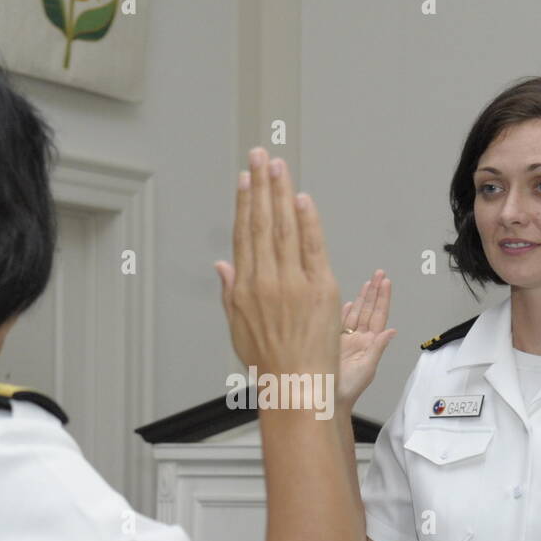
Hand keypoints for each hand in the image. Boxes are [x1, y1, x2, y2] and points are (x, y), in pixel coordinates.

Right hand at [214, 148, 339, 376]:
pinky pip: (311, 247)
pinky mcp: (319, 289)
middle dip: (260, 186)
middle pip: (261, 223)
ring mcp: (292, 283)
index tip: (245, 180)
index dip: (244, 204)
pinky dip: (307, 221)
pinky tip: (301, 198)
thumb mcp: (238, 327)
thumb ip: (230, 291)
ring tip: (278, 165)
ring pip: (284, 228)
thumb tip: (222, 265)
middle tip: (260, 156)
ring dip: (281, 193)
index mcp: (245, 287)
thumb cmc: (270, 361)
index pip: (244, 234)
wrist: (295, 385)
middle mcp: (265, 281)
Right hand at [337, 270, 396, 408]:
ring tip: (368, 282)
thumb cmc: (347, 390)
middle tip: (379, 274)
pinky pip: (338, 323)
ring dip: (361, 298)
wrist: (326, 399)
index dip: (382, 298)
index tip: (386, 282)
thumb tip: (391, 331)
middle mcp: (358, 340)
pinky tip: (347, 302)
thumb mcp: (367, 368)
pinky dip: (342, 311)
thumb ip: (377, 348)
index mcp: (369, 344)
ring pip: (355, 314)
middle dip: (374, 291)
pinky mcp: (331, 342)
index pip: (379, 316)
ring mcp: (345, 341)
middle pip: (368, 310)